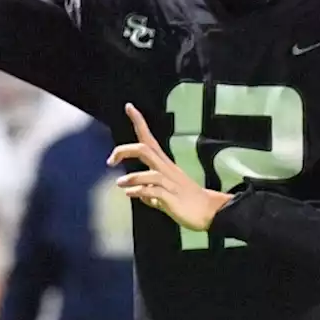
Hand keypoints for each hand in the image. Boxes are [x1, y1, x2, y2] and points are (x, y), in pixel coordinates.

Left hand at [109, 103, 232, 230]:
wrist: (209, 212)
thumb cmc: (189, 202)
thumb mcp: (166, 195)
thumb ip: (152, 193)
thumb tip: (140, 195)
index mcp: (165, 165)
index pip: (150, 139)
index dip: (139, 122)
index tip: (129, 107)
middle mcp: (167, 170)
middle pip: (145, 149)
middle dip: (125, 150)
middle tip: (110, 160)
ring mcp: (170, 183)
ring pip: (149, 173)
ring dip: (131, 178)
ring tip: (119, 183)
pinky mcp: (171, 198)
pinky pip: (152, 191)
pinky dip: (138, 191)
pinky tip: (130, 194)